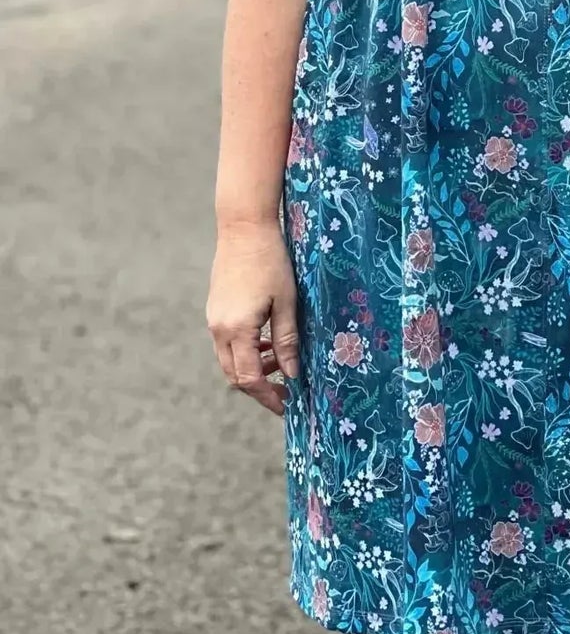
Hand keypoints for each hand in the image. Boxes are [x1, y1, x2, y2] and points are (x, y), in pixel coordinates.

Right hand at [206, 220, 299, 417]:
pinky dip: (245, 350)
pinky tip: (266, 341)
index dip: (268, 396)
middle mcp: (219, 329)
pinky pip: (227, 342)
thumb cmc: (271, 261)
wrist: (244, 227)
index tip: (287, 406)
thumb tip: (292, 374)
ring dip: (252, 368)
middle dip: (259, 388)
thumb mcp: (286, 302)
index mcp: (237, 330)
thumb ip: (287, 340)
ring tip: (279, 362)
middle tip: (285, 391)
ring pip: (229, 359)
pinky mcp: (215, 309)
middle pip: (235, 374)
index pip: (249, 379)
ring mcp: (214, 319)